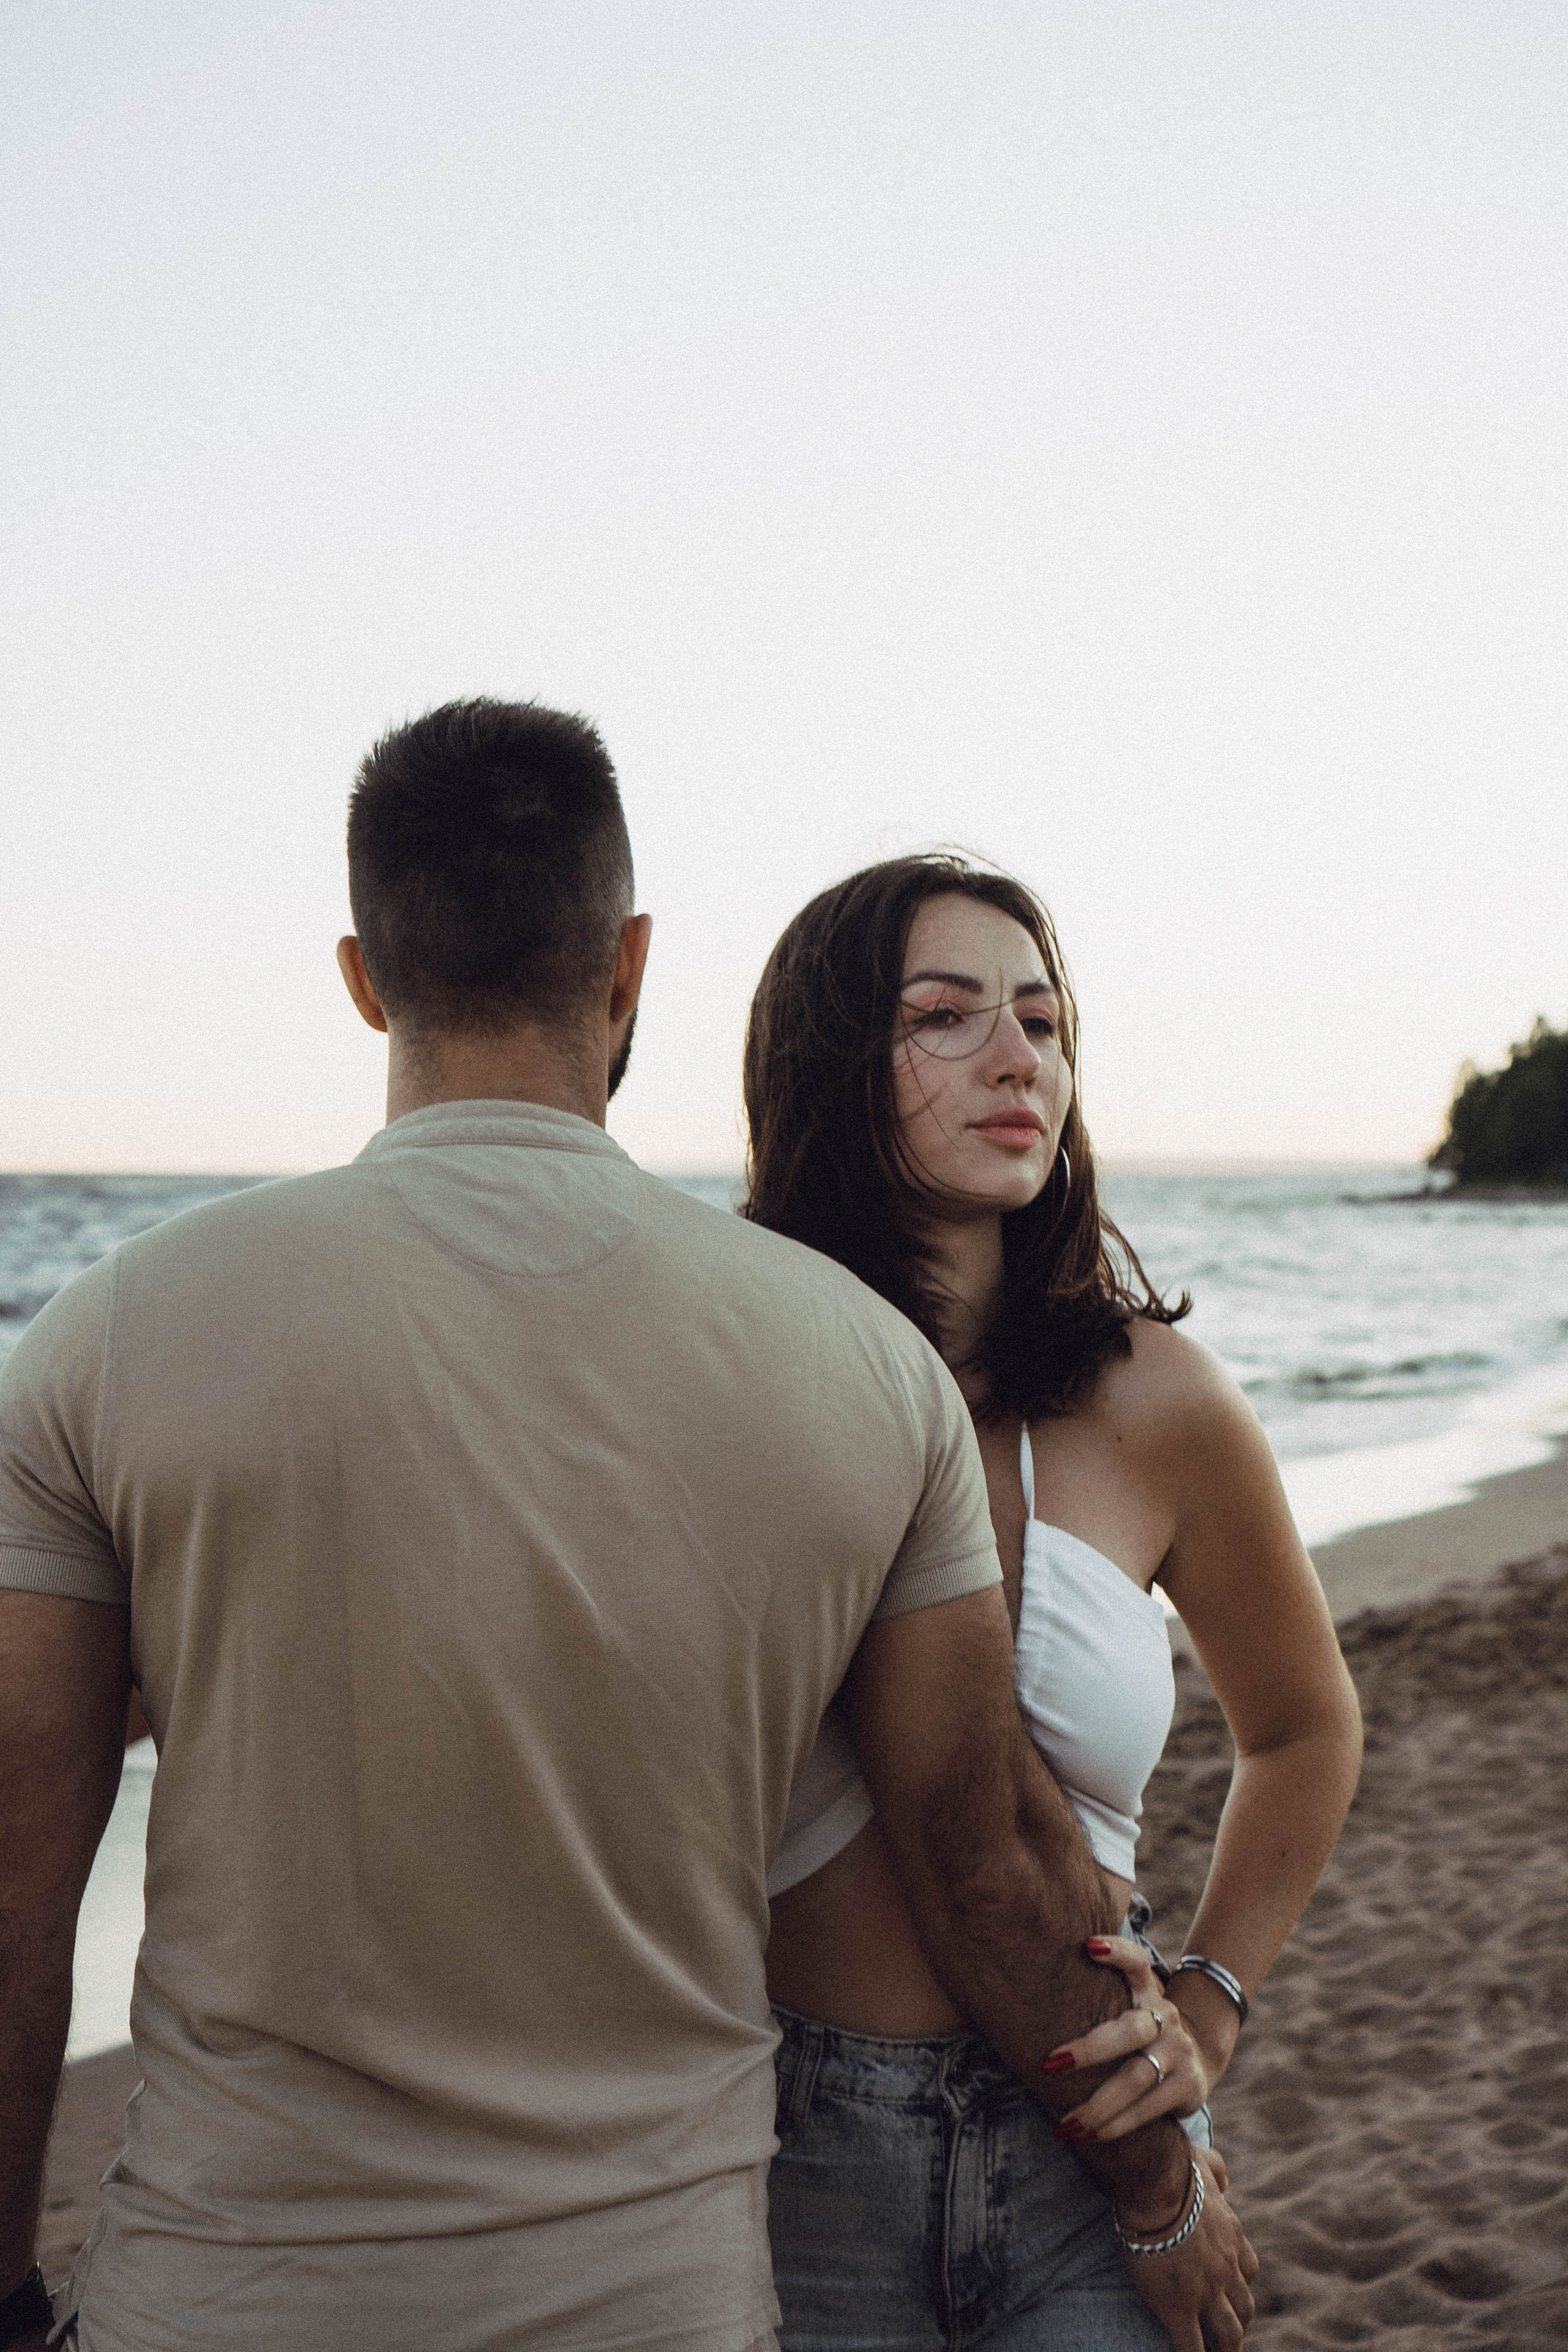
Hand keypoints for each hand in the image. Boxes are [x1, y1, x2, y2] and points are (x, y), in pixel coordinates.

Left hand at [1043, 1933, 1212, 2144]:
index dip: (1117, 1951)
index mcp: (1146, 1990)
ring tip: (1065, 2124)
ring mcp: (1179, 2051)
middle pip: (1130, 2030)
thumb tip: (1016, 1997)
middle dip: (1089, 2050)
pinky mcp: (1188, 2086)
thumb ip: (1093, 1998)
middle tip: (1048, 2065)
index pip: (1137, 1962)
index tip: (1088, 1945)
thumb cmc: (1135, 2034)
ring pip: (1138, 2077)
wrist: (1194, 2062)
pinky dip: (1117, 2125)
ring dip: (1098, 2105)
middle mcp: (1165, 2016)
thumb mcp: (1124, 2008)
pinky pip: (1149, 2108)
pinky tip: (1090, 2136)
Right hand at [1120, 2146, 1258, 2350]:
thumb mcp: (1204, 2161)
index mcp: (1232, 2237)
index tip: (1231, 2288)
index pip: (1248, 2270)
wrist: (1156, 2187)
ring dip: (1226, 2346)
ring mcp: (1206, 2293)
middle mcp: (1227, 2270)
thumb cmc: (1175, 2169)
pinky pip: (1192, 2347)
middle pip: (1245, 2307)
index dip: (1240, 2282)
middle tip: (1228, 2329)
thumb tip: (1225, 2180)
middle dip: (1240, 2320)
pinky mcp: (1179, 2309)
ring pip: (1229, 2334)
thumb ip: (1217, 2169)